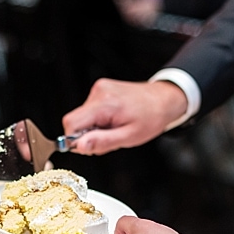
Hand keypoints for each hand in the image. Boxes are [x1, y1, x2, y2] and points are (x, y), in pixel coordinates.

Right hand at [62, 79, 188, 154]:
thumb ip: (102, 142)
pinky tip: (114, 119)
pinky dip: (98, 119)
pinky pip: (89, 109)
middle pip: (75, 120)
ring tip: (114, 127)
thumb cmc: (151, 118)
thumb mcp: (129, 137)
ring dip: (94, 127)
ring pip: (82, 116)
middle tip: (108, 137)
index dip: (75, 139)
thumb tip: (78, 146)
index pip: (71, 123)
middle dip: (87, 134)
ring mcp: (99, 88)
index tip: (91, 145)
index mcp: (104, 104)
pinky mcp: (100, 88)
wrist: (163, 100)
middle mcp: (99, 92)